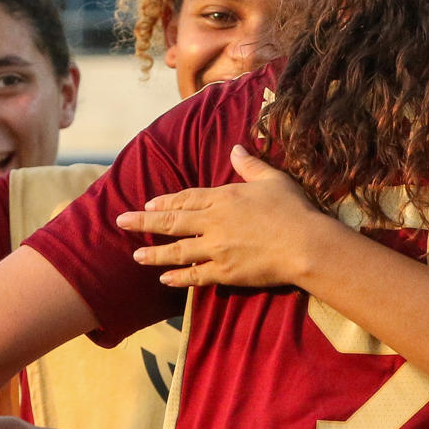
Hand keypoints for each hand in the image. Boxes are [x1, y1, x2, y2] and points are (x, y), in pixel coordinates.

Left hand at [117, 146, 332, 288]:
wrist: (306, 245)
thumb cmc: (293, 209)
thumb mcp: (272, 179)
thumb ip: (250, 165)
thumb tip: (235, 149)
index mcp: (223, 198)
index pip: (186, 199)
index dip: (165, 202)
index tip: (148, 204)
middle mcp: (213, 223)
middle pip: (171, 222)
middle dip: (144, 223)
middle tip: (122, 222)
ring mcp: (216, 249)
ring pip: (177, 251)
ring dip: (154, 254)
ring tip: (136, 257)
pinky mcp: (224, 272)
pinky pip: (195, 276)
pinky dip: (177, 278)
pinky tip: (163, 279)